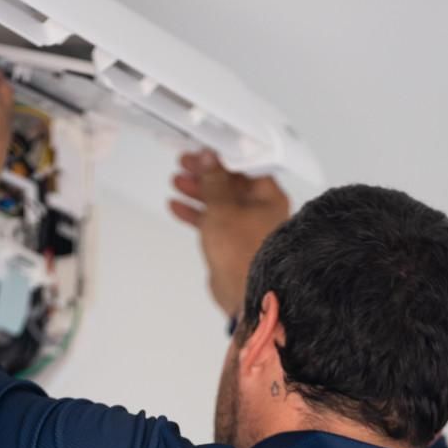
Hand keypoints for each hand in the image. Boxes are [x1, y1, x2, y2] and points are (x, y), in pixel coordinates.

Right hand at [169, 150, 291, 316]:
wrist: (243, 295)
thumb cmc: (245, 257)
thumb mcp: (222, 208)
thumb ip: (213, 181)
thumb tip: (209, 159)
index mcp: (268, 196)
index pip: (243, 166)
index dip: (220, 156)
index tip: (202, 151)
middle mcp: (260, 211)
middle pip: (229, 183)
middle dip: (205, 174)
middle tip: (186, 164)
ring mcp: (246, 228)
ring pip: (219, 202)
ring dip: (197, 192)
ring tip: (179, 182)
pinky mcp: (233, 244)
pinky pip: (213, 222)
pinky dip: (197, 214)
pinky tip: (180, 207)